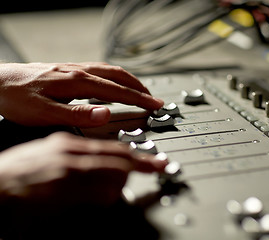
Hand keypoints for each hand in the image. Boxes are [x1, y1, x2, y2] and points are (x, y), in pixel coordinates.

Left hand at [0, 62, 163, 126]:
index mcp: (77, 82)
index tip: (155, 105)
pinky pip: (100, 70)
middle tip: (154, 98)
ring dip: (129, 80)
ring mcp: (73, 69)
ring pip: (110, 70)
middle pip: (118, 75)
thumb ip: (77, 114)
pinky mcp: (68, 70)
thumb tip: (106, 114)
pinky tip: (114, 82)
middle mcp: (78, 72)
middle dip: (139, 87)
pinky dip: (115, 76)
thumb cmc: (16, 98)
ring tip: (141, 89)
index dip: (139, 98)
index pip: (117, 90)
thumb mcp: (44, 113)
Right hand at [0, 132, 167, 206]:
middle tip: (156, 168)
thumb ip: (80, 155)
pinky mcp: (61, 190)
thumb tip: (104, 160)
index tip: (155, 160)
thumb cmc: (23, 167)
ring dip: (124, 182)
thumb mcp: (53, 151)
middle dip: (141, 165)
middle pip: (118, 158)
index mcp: (70, 143)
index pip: (113, 146)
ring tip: (121, 186)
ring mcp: (67, 172)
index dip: (138, 154)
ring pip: (112, 174)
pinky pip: (96, 193)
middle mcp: (72, 154)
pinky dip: (108, 195)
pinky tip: (105, 196)